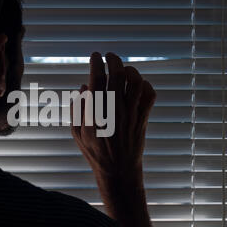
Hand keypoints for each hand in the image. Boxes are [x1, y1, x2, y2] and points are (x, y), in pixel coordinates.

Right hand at [71, 52, 155, 219]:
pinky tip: (137, 85)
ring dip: (130, 70)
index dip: (96, 63)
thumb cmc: (95, 152)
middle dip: (114, 60)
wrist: (118, 170)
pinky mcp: (143, 118)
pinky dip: (145, 85)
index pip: (96, 79)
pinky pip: (149, 95)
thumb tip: (83, 87)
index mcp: (95, 113)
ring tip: (123, 69)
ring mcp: (131, 113)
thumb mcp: (77, 133)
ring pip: (136, 82)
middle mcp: (114, 110)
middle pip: (118, 75)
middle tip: (109, 56)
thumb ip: (78, 109)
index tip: (95, 56)